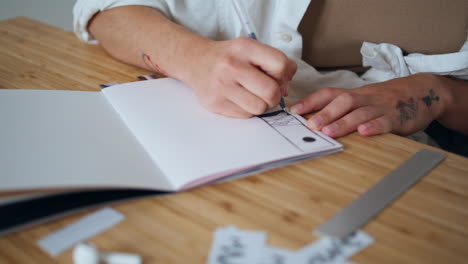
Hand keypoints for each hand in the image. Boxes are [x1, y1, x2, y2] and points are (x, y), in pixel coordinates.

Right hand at [185, 37, 296, 117]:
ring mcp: (221, 86)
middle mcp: (231, 66)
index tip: (278, 77)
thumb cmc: (228, 57)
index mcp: (244, 48)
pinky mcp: (215, 103)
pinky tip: (238, 98)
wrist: (196, 61)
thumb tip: (286, 89)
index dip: (285, 75)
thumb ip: (272, 63)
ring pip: (259, 108)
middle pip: (271, 92)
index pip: (280, 65)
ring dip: (261, 105)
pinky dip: (247, 109)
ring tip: (252, 95)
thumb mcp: (250, 49)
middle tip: (267, 91)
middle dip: (274, 95)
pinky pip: (245, 115)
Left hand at [290, 74, 447, 137]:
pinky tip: (364, 133)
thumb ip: (339, 108)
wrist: (421, 91)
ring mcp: (381, 107)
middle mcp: (365, 98)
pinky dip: (374, 127)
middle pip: (343, 102)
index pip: (328, 94)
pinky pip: (385, 121)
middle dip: (325, 114)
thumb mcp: (361, 99)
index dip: (311, 101)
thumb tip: (310, 119)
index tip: (294, 111)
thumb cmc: (383, 99)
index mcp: (353, 94)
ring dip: (343, 123)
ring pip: (360, 113)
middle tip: (310, 126)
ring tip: (329, 133)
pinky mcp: (397, 117)